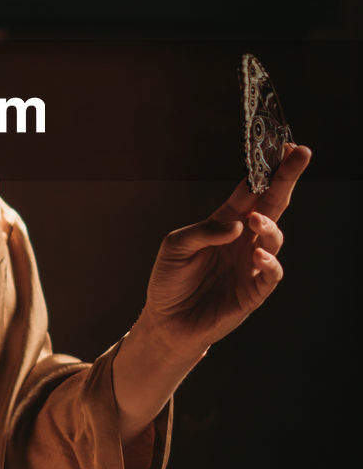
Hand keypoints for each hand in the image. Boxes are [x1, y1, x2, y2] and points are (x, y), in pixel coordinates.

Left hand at [141, 143, 310, 352]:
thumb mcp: (175, 247)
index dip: (268, 169)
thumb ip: (204, 232)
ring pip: (274, 237)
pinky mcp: (253, 291)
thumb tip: (238, 224)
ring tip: (256, 220)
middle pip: (273, 205)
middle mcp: (243, 239)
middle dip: (287, 179)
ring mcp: (250, 264)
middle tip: (300, 155)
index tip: (285, 146)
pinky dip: (269, 263)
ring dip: (269, 226)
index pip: (252, 190)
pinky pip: (271, 274)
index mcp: (225, 222)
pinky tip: (257, 257)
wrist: (167, 321)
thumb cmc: (169, 280)